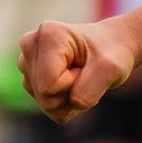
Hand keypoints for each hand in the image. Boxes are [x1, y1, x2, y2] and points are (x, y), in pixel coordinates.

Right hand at [18, 18, 139, 122]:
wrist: (114, 44)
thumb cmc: (113, 52)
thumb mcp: (111, 69)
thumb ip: (88, 90)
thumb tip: (72, 103)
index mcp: (48, 35)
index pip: (49, 86)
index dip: (73, 84)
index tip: (87, 67)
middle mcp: (30, 46)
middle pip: (45, 97)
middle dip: (72, 93)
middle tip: (87, 72)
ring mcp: (27, 62)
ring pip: (46, 103)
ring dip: (70, 97)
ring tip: (82, 75)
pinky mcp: (31, 76)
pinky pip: (48, 107)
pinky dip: (67, 101)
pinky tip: (75, 82)